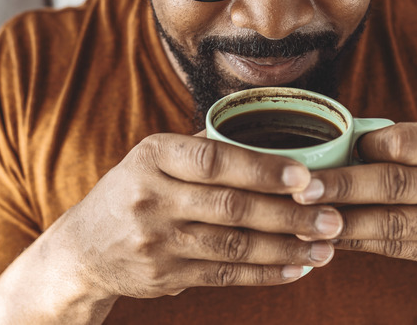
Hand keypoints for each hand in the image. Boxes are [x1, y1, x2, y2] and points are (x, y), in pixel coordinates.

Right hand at [58, 133, 342, 298]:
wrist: (83, 250)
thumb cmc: (133, 192)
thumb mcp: (153, 159)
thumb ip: (203, 151)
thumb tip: (273, 139)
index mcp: (153, 156)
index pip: (214, 161)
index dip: (263, 169)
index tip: (306, 176)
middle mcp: (151, 197)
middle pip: (231, 207)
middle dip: (289, 214)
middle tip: (333, 218)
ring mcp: (156, 241)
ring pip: (234, 246)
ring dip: (286, 248)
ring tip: (326, 247)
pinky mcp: (165, 276)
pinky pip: (225, 276)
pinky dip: (265, 274)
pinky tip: (297, 268)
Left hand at [292, 119, 416, 276]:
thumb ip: (405, 141)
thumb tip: (339, 145)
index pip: (406, 143)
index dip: (366, 147)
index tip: (338, 149)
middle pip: (394, 184)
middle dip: (342, 186)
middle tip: (301, 188)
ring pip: (389, 222)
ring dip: (342, 220)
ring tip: (304, 216)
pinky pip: (391, 247)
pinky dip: (355, 241)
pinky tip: (328, 235)